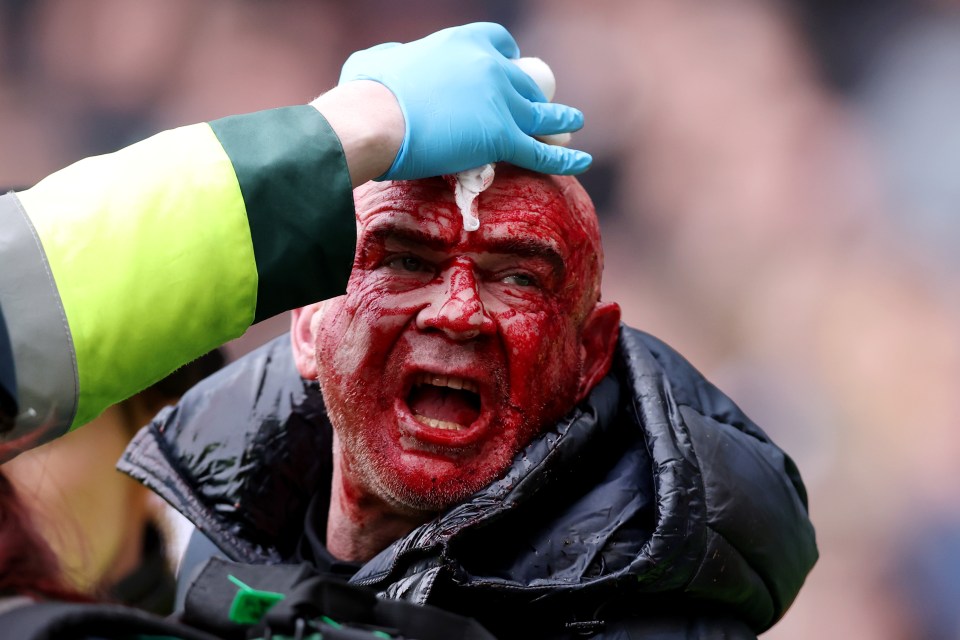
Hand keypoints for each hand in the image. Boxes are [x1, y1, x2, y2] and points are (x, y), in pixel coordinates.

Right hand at [338, 22, 591, 179]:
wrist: (375, 118)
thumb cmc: (366, 93)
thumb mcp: (375, 60)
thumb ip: (391, 59)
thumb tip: (388, 63)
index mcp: (463, 41)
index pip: (500, 43)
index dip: (507, 58)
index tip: (508, 68)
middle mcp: (490, 66)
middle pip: (524, 81)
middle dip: (531, 94)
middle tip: (534, 108)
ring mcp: (502, 101)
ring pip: (541, 112)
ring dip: (561, 117)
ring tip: (574, 121)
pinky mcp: (503, 137)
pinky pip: (542, 150)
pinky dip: (566, 157)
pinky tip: (583, 160)